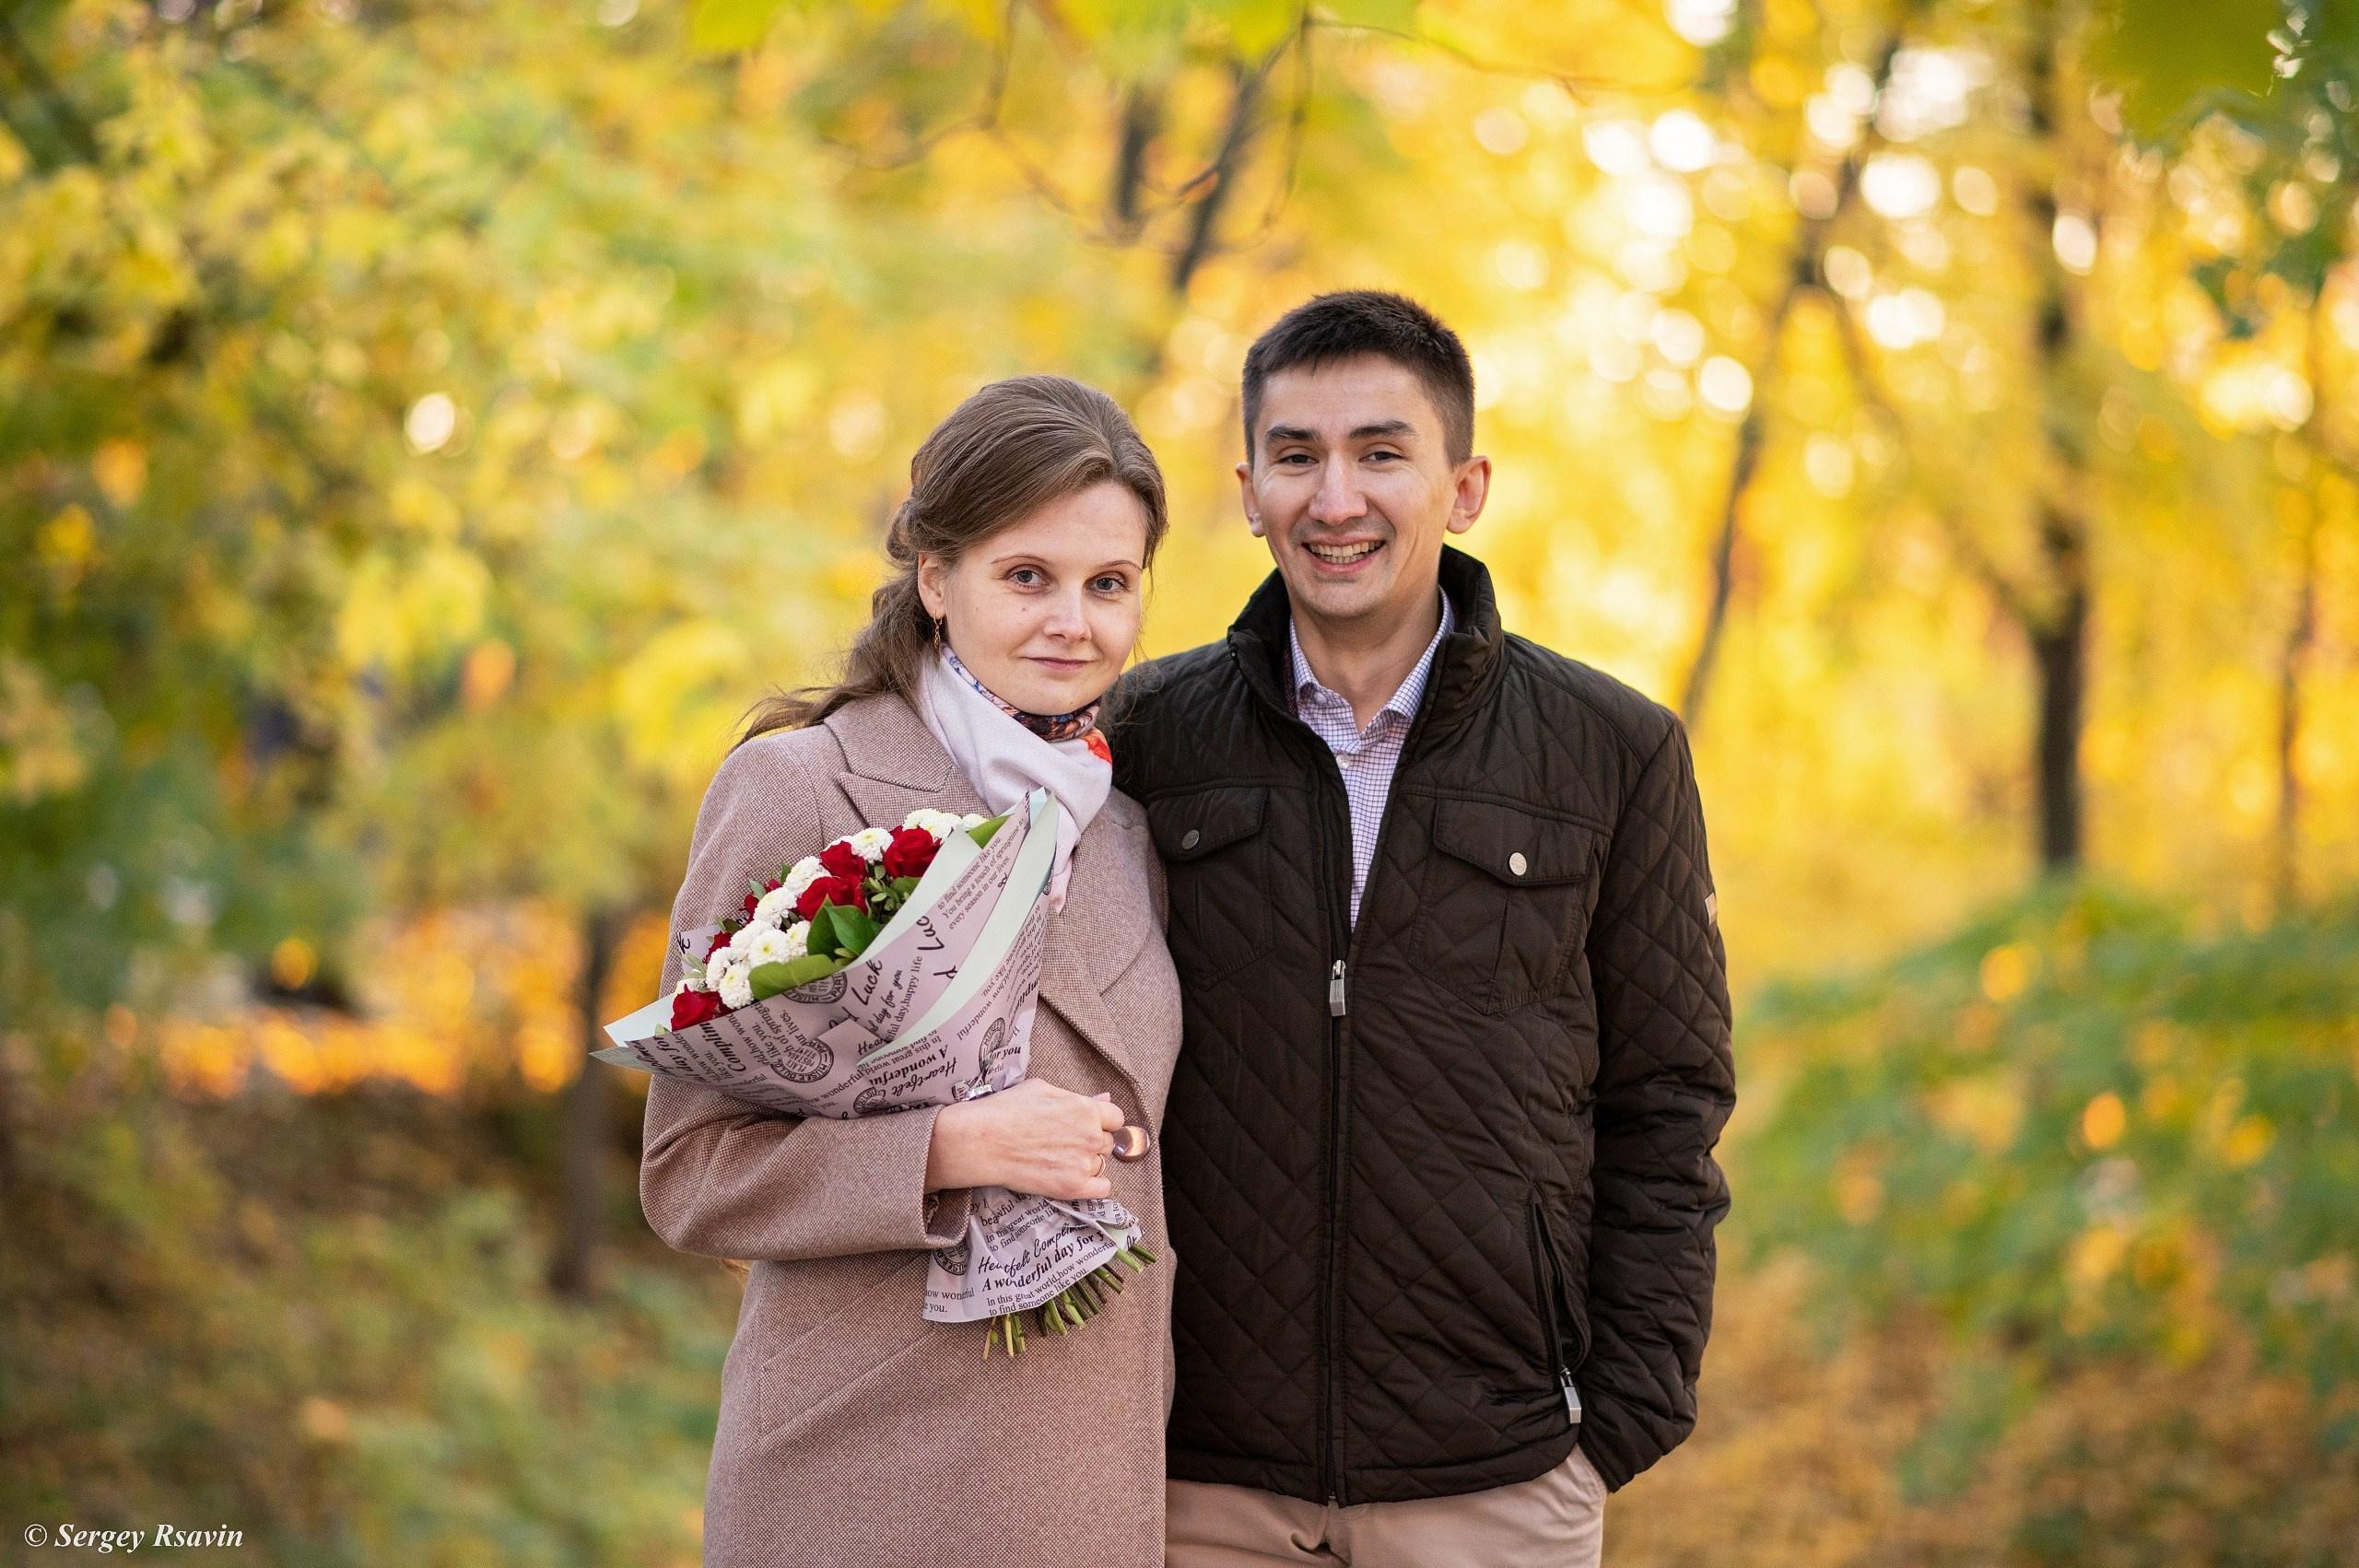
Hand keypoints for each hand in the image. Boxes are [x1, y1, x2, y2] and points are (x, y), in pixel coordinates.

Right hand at [926, 1079, 1123, 1199]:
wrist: (980, 1142)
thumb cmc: (1006, 1110)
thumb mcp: (1042, 1090)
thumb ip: (1077, 1097)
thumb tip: (1105, 1100)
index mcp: (1085, 1109)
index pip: (1115, 1118)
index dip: (1101, 1120)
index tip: (1085, 1124)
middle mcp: (1090, 1136)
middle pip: (1107, 1142)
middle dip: (1091, 1140)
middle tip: (1064, 1141)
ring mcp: (1082, 1164)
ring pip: (1101, 1164)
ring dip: (1088, 1162)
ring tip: (1060, 1158)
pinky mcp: (1071, 1188)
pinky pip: (1102, 1189)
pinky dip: (1093, 1184)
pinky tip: (1073, 1176)